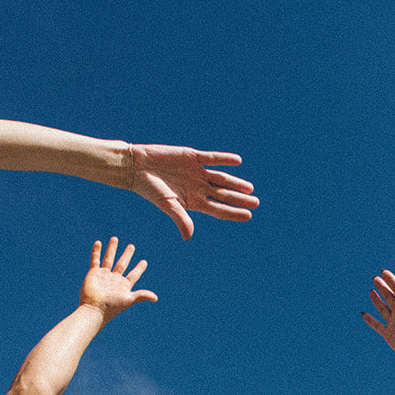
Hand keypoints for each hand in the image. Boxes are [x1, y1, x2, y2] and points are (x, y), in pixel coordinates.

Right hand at [80, 238, 157, 319]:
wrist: (94, 309)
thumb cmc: (112, 306)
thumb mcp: (128, 299)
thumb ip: (141, 296)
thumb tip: (156, 298)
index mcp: (124, 285)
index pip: (134, 274)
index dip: (139, 268)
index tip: (144, 262)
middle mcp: (114, 279)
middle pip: (122, 264)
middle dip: (127, 255)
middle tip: (131, 246)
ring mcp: (104, 276)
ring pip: (109, 259)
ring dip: (112, 249)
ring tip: (115, 238)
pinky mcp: (93, 273)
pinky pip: (95, 260)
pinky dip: (96, 251)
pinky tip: (99, 243)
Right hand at [127, 145, 258, 238]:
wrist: (137, 167)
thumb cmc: (149, 189)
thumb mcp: (166, 205)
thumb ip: (180, 218)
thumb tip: (188, 236)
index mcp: (193, 202)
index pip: (218, 209)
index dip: (233, 213)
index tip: (248, 216)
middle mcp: (198, 188)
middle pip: (223, 195)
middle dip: (239, 199)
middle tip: (256, 202)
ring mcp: (197, 172)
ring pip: (221, 178)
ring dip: (235, 182)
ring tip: (250, 188)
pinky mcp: (193, 157)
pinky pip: (212, 158)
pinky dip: (224, 160)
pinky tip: (237, 162)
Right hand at [362, 270, 394, 363]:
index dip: (391, 280)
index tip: (383, 272)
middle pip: (389, 297)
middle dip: (382, 287)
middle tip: (375, 278)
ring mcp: (394, 323)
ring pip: (383, 308)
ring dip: (377, 300)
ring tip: (371, 291)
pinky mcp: (389, 334)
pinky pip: (378, 325)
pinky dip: (371, 320)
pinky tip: (364, 314)